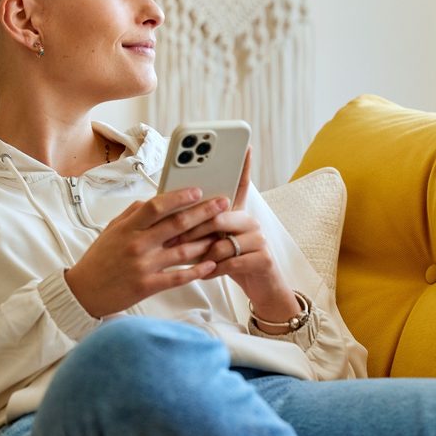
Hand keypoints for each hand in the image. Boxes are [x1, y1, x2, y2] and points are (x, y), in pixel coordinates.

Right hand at [63, 188, 227, 316]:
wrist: (83, 292)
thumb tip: (154, 200)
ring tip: (223, 233)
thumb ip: (133, 214)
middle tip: (223, 204)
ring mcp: (143, 266)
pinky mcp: (147, 286)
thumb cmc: (99, 260)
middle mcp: (137, 245)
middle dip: (203, 213)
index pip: (156, 206)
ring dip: (206, 241)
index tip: (198, 191)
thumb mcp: (112, 230)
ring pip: (182, 251)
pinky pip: (178, 278)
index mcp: (128, 228)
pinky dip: (197, 271)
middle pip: (176, 225)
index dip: (179, 197)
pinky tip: (211, 265)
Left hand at [172, 148, 300, 321]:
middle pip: (219, 215)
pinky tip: (207, 272)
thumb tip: (171, 215)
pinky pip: (232, 261)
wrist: (261, 288)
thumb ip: (200, 226)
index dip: (242, 165)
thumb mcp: (213, 241)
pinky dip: (215, 269)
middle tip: (173, 237)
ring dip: (203, 253)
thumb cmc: (230, 262)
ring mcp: (259, 239)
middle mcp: (250, 221)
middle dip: (194, 228)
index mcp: (237, 213)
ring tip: (192, 261)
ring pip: (223, 241)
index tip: (243, 146)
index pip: (240, 184)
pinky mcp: (263, 258)